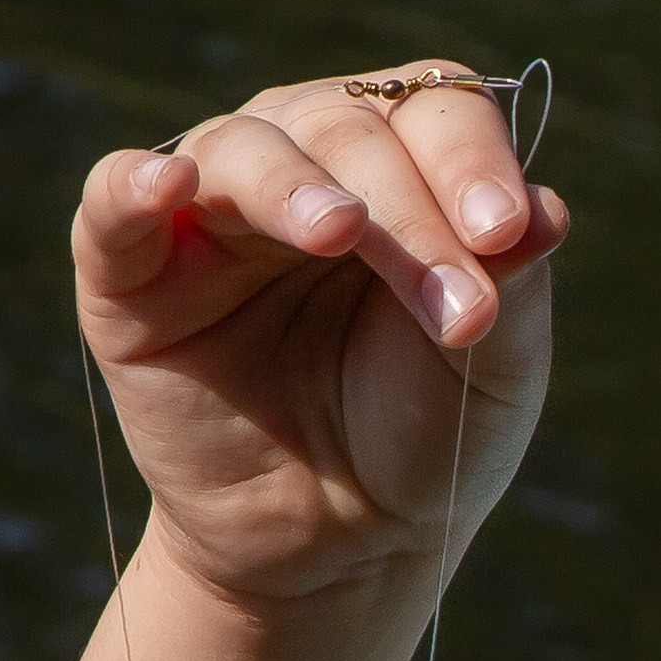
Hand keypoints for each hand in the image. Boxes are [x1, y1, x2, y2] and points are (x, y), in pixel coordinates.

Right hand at [76, 64, 572, 612]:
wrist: (339, 548)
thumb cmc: (421, 435)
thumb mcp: (492, 370)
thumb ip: (511, 284)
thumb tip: (547, 207)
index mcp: (402, 165)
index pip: (435, 112)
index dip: (471, 161)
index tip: (508, 236)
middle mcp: (306, 164)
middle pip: (348, 128)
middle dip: (409, 212)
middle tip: (457, 309)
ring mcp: (213, 212)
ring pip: (244, 151)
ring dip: (296, 188)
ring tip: (340, 234)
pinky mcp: (130, 274)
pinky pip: (113, 203)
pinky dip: (133, 185)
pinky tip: (169, 183)